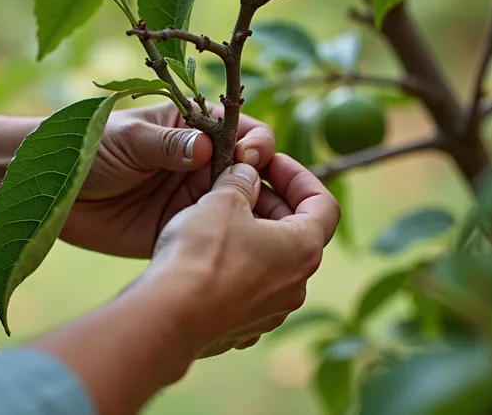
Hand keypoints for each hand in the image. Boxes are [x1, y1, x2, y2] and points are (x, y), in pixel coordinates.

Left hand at [60, 102, 274, 257]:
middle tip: (266, 198)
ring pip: (241, 204)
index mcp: (196, 128)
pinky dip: (233, 240)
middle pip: (251, 171)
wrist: (54, 192)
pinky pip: (216, 234)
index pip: (242, 131)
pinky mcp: (183, 229)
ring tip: (265, 227)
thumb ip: (166, 144)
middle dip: (267, 182)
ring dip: (257, 214)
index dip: (255, 143)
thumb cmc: (89, 149)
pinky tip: (242, 248)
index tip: (248, 157)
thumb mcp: (128, 138)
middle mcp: (204, 163)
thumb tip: (204, 148)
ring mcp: (195, 197)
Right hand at [129, 154, 340, 356]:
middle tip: (238, 183)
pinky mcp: (242, 328)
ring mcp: (270, 312)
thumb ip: (240, 181)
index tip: (270, 163)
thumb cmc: (202, 255)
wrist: (168, 318)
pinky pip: (246, 290)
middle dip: (269, 202)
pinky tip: (206, 256)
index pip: (323, 204)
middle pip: (295, 233)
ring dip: (251, 235)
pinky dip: (234, 268)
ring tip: (218, 217)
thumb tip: (246, 175)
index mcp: (303, 250)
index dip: (298, 176)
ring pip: (270, 263)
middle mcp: (295, 286)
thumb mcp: (223, 200)